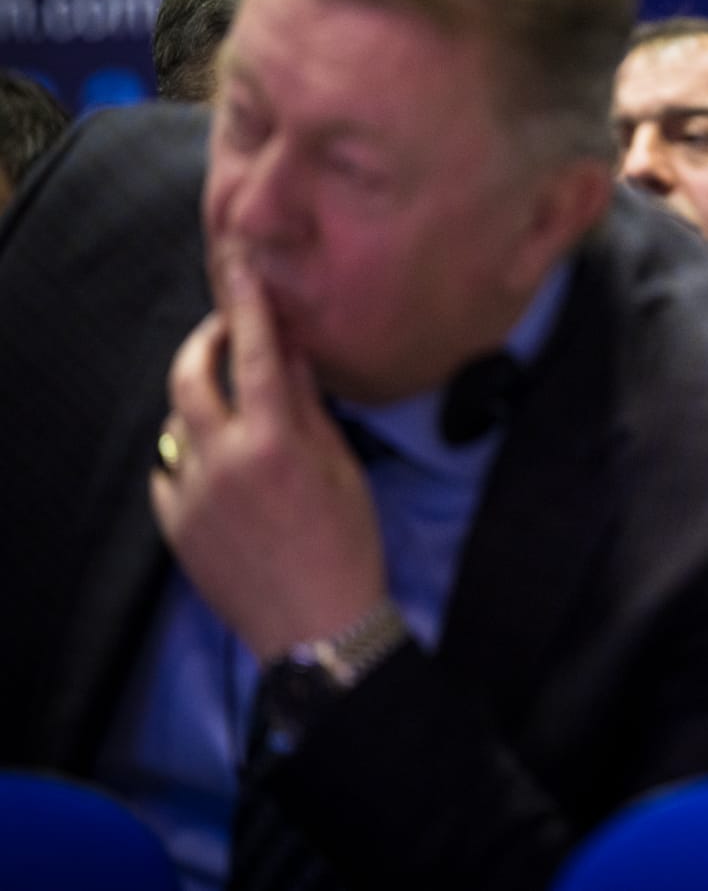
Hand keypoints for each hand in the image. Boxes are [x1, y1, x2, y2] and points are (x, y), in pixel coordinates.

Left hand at [151, 253, 387, 661]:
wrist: (319, 629)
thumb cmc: (349, 547)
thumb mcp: (344, 469)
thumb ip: (310, 409)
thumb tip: (293, 356)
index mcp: (274, 441)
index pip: (257, 353)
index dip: (248, 305)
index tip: (241, 268)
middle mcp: (222, 460)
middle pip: (190, 377)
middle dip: (204, 343)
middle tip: (225, 331)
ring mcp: (191, 494)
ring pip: (176, 422)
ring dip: (199, 400)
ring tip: (231, 404)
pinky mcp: (175, 526)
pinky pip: (168, 471)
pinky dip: (188, 454)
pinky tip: (216, 464)